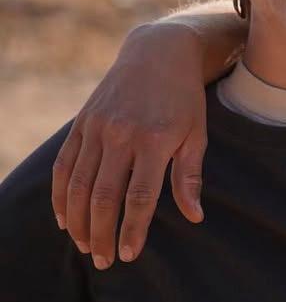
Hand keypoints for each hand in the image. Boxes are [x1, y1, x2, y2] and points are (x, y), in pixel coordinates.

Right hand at [51, 21, 208, 269]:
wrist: (159, 53)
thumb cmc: (184, 99)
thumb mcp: (197, 133)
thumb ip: (189, 177)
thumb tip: (194, 217)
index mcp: (155, 139)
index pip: (139, 197)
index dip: (131, 230)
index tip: (129, 254)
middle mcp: (122, 134)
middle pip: (103, 197)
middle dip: (101, 233)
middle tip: (104, 259)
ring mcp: (98, 128)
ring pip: (78, 186)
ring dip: (78, 221)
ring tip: (84, 245)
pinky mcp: (82, 123)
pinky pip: (64, 166)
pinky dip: (61, 195)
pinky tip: (64, 218)